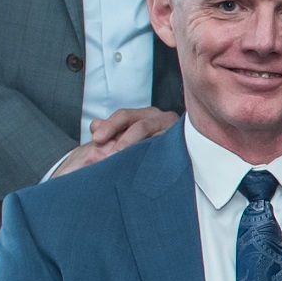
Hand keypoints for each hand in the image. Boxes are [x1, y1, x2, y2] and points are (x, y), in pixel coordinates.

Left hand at [50, 106, 178, 176]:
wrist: (187, 153)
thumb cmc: (153, 145)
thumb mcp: (130, 135)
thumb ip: (112, 130)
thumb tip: (94, 125)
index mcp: (147, 115)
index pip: (124, 116)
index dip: (109, 126)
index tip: (96, 138)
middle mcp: (161, 118)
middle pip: (139, 124)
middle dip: (121, 139)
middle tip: (106, 153)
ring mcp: (173, 130)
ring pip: (153, 136)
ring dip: (134, 148)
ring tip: (120, 159)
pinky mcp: (182, 144)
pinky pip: (165, 148)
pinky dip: (151, 155)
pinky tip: (141, 165)